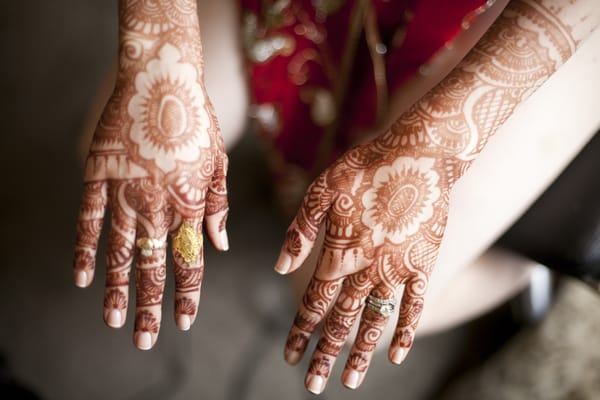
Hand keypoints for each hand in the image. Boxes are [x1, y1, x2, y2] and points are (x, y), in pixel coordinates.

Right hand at [73, 1, 228, 349]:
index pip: (191, 261)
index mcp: (191, 203)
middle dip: (150, 306)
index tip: (184, 321)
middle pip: (153, 266)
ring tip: (112, 320)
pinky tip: (83, 277)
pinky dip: (86, 250)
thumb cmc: (197, 119)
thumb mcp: (219, 162)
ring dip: (116, 289)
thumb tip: (222, 245)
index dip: (187, 294)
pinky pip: (90, 220)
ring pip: (120, 250)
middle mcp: (159, 205)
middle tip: (144, 340)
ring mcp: (126, 192)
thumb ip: (218, 207)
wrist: (163, 78)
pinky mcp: (99, 176)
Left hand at [274, 137, 449, 392]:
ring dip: (360, 352)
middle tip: (313, 385)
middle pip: (341, 320)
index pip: (313, 302)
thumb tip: (279, 268)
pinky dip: (406, 332)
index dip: (300, 330)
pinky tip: (397, 356)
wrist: (419, 154)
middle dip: (325, 353)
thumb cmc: (367, 167)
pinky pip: (415, 306)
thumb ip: (300, 231)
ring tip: (350, 381)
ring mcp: (397, 269)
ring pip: (375, 320)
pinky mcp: (423, 264)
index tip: (290, 355)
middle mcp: (366, 268)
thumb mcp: (322, 189)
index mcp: (338, 251)